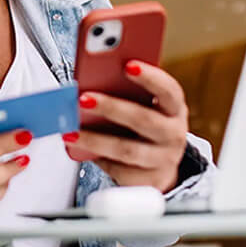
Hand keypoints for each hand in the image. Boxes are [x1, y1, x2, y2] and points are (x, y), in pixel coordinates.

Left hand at [63, 60, 188, 192]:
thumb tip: (92, 82)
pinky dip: (94, 156)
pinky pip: (117, 168)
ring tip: (70, 130)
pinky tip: (76, 146)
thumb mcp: (146, 107)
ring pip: (126, 149)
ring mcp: (162, 160)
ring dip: (94, 139)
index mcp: (174, 109)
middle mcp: (173, 134)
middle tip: (83, 98)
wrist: (159, 169)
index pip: (168, 90)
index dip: (150, 77)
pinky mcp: (146, 181)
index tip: (128, 65)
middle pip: (144, 120)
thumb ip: (128, 94)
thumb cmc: (146, 127)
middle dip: (111, 107)